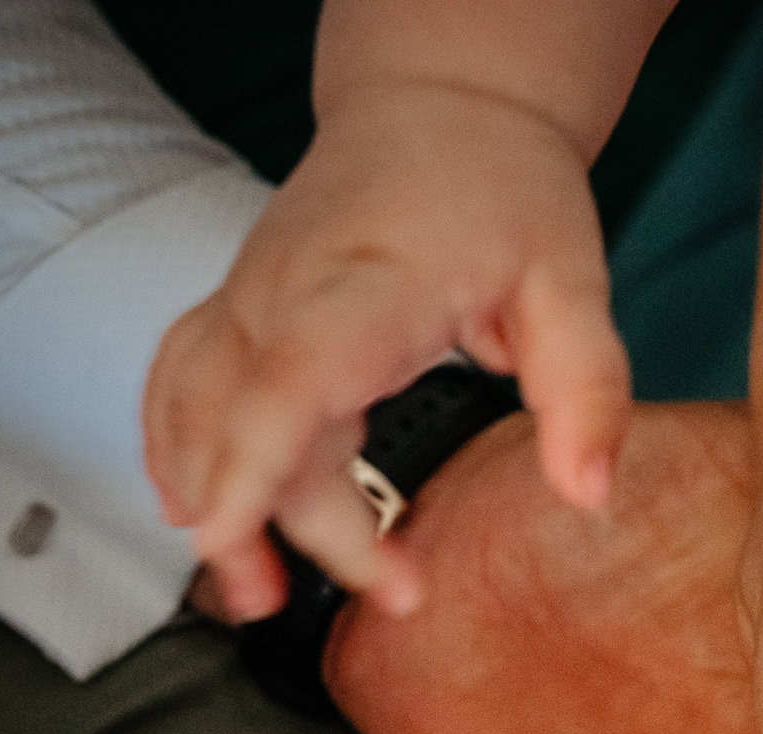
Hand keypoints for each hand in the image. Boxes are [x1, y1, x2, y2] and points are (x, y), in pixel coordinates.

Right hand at [144, 82, 627, 621]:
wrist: (443, 107)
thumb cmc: (504, 190)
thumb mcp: (574, 282)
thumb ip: (586, 390)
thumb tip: (588, 492)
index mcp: (367, 286)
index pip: (288, 381)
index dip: (249, 462)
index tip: (224, 533)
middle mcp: (285, 293)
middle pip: (242, 425)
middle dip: (272, 526)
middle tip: (383, 598)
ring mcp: (250, 300)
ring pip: (197, 413)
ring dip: (213, 504)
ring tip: (258, 596)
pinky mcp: (240, 310)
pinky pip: (180, 384)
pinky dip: (174, 451)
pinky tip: (197, 515)